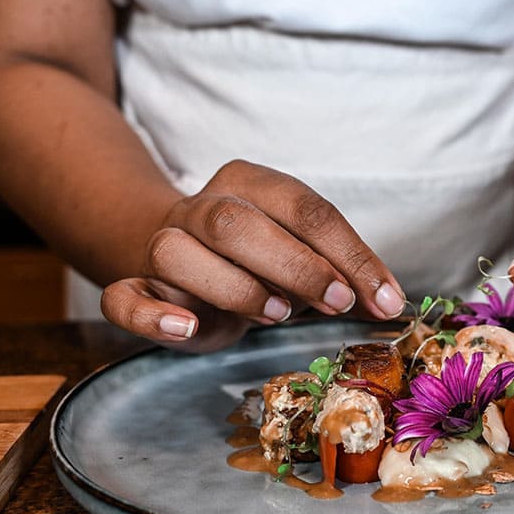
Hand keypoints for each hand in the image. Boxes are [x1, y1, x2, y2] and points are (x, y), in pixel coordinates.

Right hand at [100, 160, 405, 351]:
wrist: (184, 264)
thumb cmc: (261, 262)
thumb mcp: (308, 259)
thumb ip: (345, 275)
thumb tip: (391, 303)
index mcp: (251, 185)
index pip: (305, 208)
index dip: (348, 254)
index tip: (384, 298)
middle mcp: (202, 208)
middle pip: (237, 224)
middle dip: (296, 266)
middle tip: (336, 303)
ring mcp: (163, 247)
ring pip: (178, 254)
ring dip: (234, 287)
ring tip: (276, 313)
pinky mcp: (135, 289)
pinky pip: (123, 297)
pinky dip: (152, 315)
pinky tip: (187, 328)